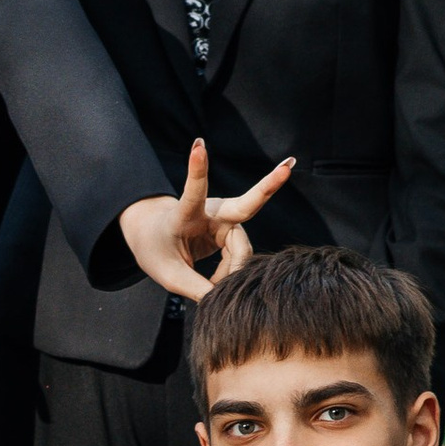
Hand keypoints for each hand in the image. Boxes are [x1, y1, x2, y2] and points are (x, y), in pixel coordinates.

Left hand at [117, 143, 293, 307]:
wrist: (156, 236)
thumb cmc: (157, 248)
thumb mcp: (167, 274)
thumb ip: (195, 289)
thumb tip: (225, 300)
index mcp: (185, 213)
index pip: (193, 191)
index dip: (197, 170)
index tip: (198, 145)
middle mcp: (210, 210)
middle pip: (245, 205)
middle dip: (268, 185)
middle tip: (288, 166)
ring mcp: (224, 217)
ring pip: (241, 249)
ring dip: (229, 272)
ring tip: (212, 287)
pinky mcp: (232, 227)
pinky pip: (240, 256)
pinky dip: (229, 272)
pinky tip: (216, 280)